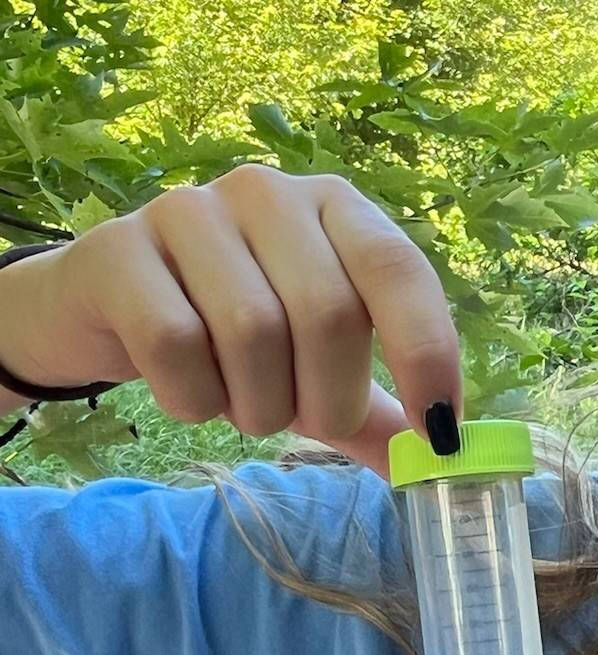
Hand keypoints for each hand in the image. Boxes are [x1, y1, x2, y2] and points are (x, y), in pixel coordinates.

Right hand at [7, 161, 462, 478]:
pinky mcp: (118, 250)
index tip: (439, 430)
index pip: (397, 267)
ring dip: (258, 404)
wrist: (98, 309)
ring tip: (242, 404)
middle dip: (327, 397)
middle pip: (327, 312)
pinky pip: (176, 344)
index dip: (427, 350)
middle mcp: (266, 193)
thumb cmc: (225, 333)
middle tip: (304, 421)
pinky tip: (189, 394)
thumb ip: (373, 409)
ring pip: (252, 332)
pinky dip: (193, 398)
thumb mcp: (310, 368)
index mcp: (332, 206)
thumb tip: (442, 460)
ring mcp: (187, 211)